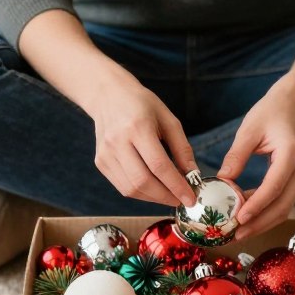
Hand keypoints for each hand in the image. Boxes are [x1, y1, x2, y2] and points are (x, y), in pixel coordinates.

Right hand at [83, 69, 196, 206]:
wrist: (108, 95)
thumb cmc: (141, 105)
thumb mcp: (168, 119)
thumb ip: (182, 148)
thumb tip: (194, 175)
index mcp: (137, 127)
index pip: (159, 166)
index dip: (176, 186)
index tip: (190, 198)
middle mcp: (118, 142)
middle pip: (143, 182)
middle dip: (165, 196)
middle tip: (181, 199)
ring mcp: (106, 154)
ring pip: (131, 189)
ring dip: (153, 198)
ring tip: (169, 194)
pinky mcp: (100, 162)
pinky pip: (122, 187)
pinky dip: (140, 193)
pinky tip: (152, 188)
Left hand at [217, 78, 294, 239]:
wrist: (293, 106)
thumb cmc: (270, 113)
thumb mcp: (249, 129)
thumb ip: (236, 155)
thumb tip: (222, 181)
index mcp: (291, 154)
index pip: (274, 187)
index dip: (257, 205)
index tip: (240, 219)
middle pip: (283, 205)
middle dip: (260, 223)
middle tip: (236, 234)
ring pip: (284, 208)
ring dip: (263, 222)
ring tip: (239, 231)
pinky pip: (282, 202)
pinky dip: (266, 212)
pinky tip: (246, 216)